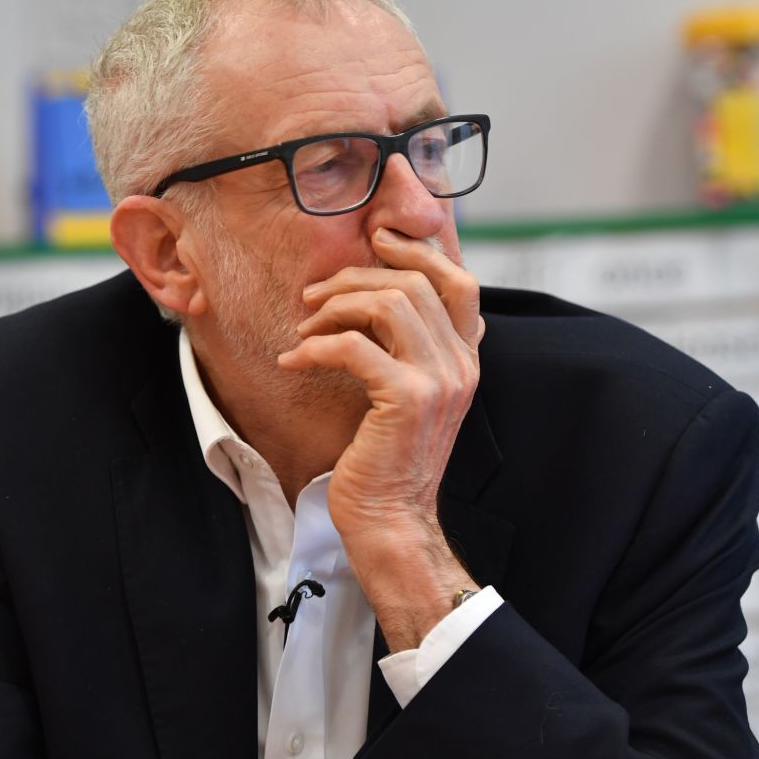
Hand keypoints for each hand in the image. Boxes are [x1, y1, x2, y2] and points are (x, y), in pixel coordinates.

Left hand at [277, 226, 483, 648]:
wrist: (392, 521)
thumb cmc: (386, 459)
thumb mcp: (408, 395)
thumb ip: (407, 348)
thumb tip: (374, 296)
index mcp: (465, 359)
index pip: (459, 280)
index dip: (418, 250)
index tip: (376, 237)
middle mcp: (461, 364)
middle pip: (413, 283)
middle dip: (354, 280)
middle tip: (313, 298)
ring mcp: (439, 381)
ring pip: (389, 303)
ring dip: (334, 307)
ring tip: (304, 330)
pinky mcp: (408, 400)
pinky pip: (354, 346)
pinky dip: (315, 347)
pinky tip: (294, 362)